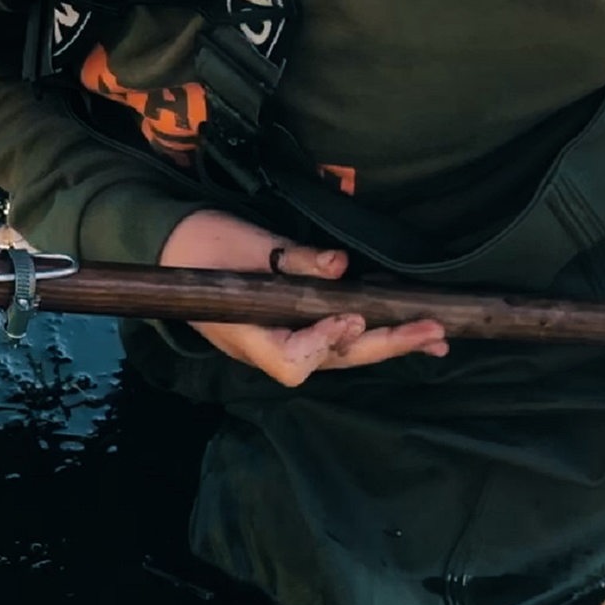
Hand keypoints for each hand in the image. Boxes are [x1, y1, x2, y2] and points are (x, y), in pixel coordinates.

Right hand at [159, 210, 447, 386]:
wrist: (170, 244)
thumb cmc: (201, 243)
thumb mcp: (245, 243)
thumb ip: (293, 259)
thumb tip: (342, 265)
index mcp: (247, 332)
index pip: (293, 360)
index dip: (325, 342)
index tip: (352, 314)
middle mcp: (265, 347)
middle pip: (332, 360)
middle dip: (384, 345)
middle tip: (431, 331)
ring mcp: (277, 341)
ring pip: (338, 355)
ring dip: (387, 345)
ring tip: (434, 337)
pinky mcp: (286, 328)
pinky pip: (333, 341)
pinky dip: (369, 335)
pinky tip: (404, 328)